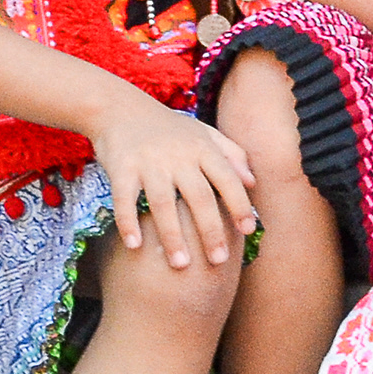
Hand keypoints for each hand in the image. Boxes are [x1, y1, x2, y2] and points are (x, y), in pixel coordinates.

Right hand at [87, 90, 258, 266]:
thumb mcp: (204, 132)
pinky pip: (125, 199)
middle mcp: (179, 156)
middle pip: (200, 198)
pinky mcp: (122, 167)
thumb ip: (231, 154)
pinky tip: (135, 246)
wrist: (119, 108)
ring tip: (181, 265)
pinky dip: (129, 223)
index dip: (240, 205)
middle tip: (218, 261)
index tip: (248, 231)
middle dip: (211, 231)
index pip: (227, 180)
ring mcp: (149, 162)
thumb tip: (253, 182)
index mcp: (202, 149)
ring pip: (164, 203)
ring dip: (173, 236)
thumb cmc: (168, 127)